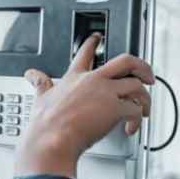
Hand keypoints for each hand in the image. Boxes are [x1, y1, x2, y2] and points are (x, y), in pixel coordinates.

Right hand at [14, 33, 154, 178]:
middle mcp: (94, 81)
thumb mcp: (40, 97)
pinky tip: (132, 128)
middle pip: (126, 61)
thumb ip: (41, 84)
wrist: (51, 141)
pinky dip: (138, 120)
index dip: (93, 42)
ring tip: (145, 109)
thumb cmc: (45, 124)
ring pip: (137, 86)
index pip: (86, 53)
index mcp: (75, 77)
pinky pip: (136, 110)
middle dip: (142, 66)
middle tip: (148, 75)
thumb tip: (32, 74)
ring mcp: (106, 93)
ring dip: (145, 99)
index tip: (98, 37)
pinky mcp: (115, 109)